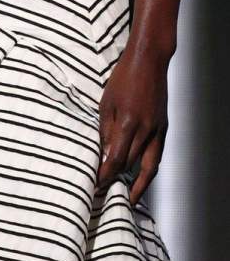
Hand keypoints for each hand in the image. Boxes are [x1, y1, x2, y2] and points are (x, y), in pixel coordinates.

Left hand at [97, 45, 168, 205]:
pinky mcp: (163, 127)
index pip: (117, 159)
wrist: (149, 61)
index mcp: (129, 122)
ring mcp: (158, 129)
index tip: (96, 184)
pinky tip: (141, 178)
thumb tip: (103, 153)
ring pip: (149, 165)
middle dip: (117, 180)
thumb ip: (106, 130)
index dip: (106, 174)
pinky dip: (149, 170)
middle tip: (105, 193)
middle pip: (131, 164)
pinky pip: (157, 155)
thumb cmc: (124, 78)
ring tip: (129, 199)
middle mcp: (146, 130)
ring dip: (138, 184)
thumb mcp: (106, 102)